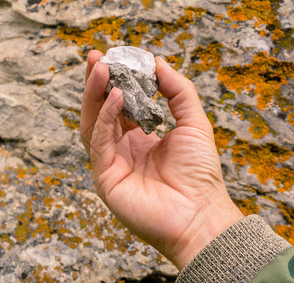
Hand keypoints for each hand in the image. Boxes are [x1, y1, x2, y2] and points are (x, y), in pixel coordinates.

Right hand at [80, 50, 243, 269]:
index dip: (116, 82)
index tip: (115, 58)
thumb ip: (178, 91)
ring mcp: (111, 164)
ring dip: (95, 95)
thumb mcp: (194, 123)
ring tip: (102, 69)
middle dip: (97, 84)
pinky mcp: (105, 177)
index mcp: (139, 139)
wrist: (200, 214)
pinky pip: (99, 142)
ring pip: (93, 124)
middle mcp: (121, 150)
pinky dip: (104, 118)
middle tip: (97, 57)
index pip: (120, 106)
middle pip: (101, 112)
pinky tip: (116, 97)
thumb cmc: (200, 173)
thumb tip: (158, 62)